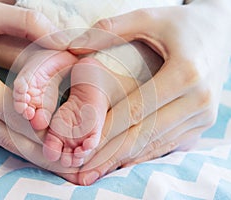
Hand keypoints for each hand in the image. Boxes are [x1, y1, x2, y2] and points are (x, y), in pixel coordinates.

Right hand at [0, 0, 66, 155]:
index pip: (12, 113)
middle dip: (40, 148)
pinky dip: (13, 142)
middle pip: (7, 135)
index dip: (41, 125)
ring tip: (57, 156)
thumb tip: (63, 39)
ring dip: (28, 149)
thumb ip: (27, 22)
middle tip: (68, 157)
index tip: (67, 135)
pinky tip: (34, 144)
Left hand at [69, 0, 230, 184]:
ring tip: (96, 171)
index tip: (82, 145)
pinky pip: (168, 144)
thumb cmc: (181, 24)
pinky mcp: (202, 122)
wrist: (221, 32)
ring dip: (124, 159)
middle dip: (110, 154)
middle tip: (83, 171)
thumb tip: (74, 46)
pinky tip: (121, 163)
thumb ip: (112, 29)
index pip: (136, 110)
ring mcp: (203, 115)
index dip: (107, 130)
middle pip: (145, 134)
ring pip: (156, 144)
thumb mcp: (149, 18)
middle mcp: (199, 100)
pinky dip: (142, 154)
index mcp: (185, 73)